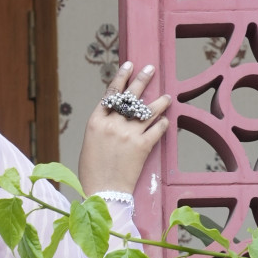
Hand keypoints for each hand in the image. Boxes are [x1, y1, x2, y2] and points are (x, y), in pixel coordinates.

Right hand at [77, 63, 169, 197]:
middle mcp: (113, 124)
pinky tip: (165, 120)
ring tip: (167, 97)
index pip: (111, 93)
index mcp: (96, 122)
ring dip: (160, 102)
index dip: (121, 77)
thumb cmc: (92, 171)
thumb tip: (119, 113)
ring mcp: (129, 134)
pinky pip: (157, 129)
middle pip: (131, 95)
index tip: (129, 65)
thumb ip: (104, 125)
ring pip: (149, 110)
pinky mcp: (143, 146)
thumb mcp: (90, 143)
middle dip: (142, 79)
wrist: (102, 192)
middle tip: (150, 68)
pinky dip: (162, 123)